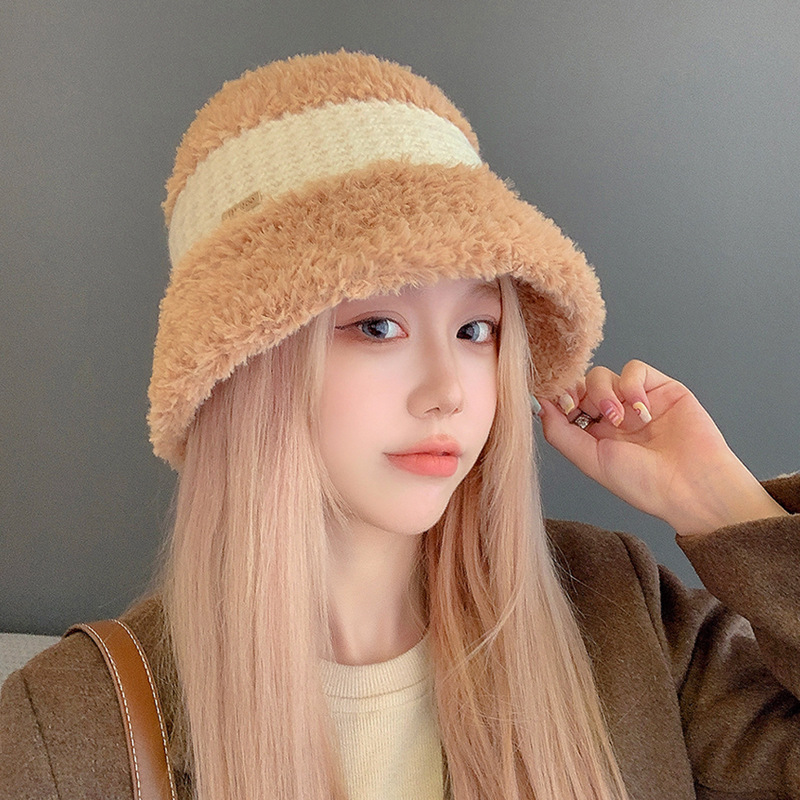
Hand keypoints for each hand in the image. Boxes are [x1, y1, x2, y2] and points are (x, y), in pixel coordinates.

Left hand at [538, 360, 786, 535]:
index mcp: (593, 434)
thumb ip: (559, 432)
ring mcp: (636, 400)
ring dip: (605, 393)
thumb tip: (537, 404)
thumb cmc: (643, 483)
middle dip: (580, 395)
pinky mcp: (661, 388)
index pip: (565, 402)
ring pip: (603, 374)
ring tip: (621, 419)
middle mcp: (613, 416)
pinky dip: (631, 385)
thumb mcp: (590, 460)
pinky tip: (642, 410)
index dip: (558, 398)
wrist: (692, 486)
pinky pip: (635, 369)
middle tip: (589, 413)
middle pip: (580, 385)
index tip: (560, 405)